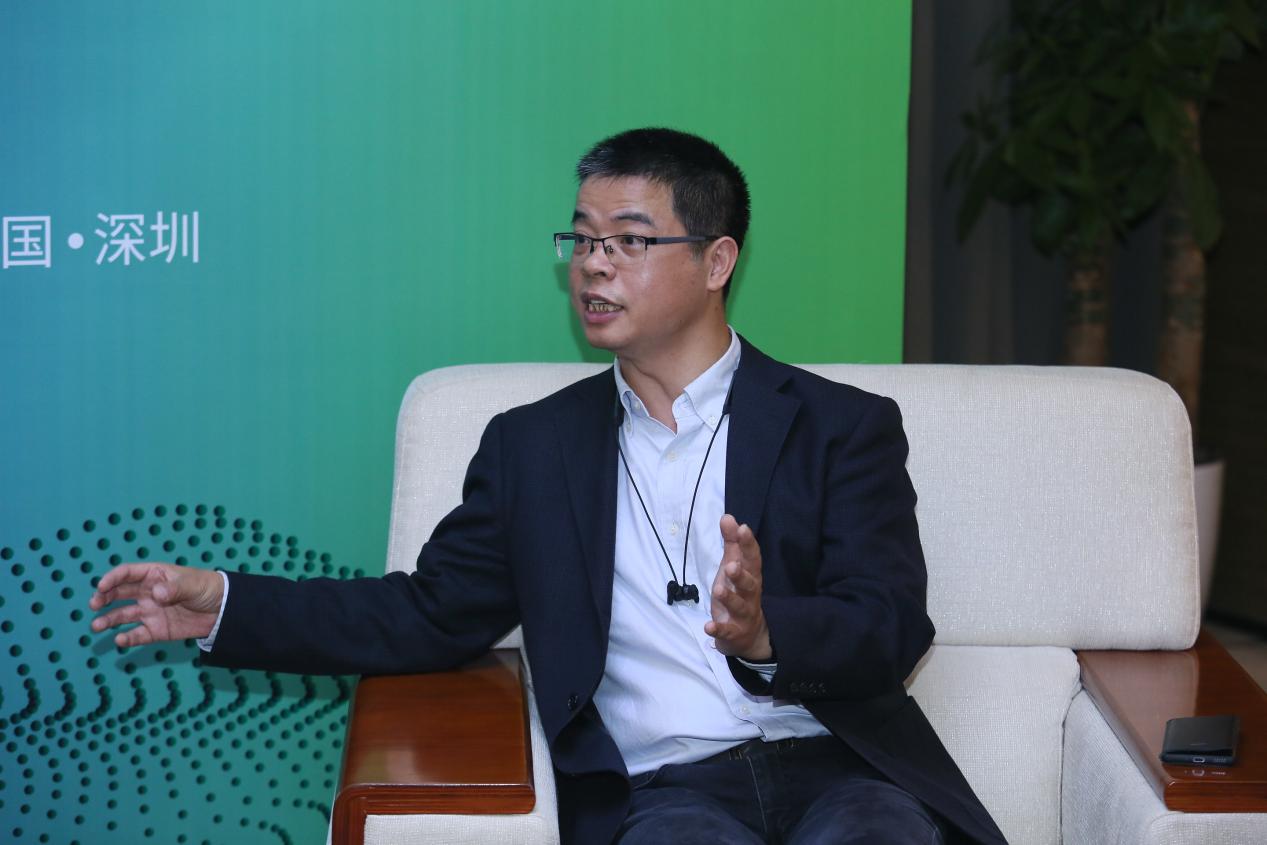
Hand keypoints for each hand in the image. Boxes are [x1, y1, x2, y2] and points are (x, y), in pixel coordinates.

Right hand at [89, 562, 223, 647]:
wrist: (223, 611)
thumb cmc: (208, 588)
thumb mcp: (193, 584)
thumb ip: (175, 588)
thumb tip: (156, 594)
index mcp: (154, 575)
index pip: (128, 573)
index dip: (113, 578)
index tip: (101, 586)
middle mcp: (147, 593)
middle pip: (119, 593)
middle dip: (103, 598)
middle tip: (94, 604)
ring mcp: (150, 612)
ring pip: (123, 615)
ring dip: (108, 620)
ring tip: (96, 626)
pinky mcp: (156, 630)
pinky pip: (138, 635)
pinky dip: (127, 638)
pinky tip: (120, 640)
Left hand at [704, 514, 771, 660]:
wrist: (748, 635)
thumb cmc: (739, 593)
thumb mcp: (734, 566)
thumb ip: (731, 543)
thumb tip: (728, 516)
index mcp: (751, 576)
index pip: (752, 559)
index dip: (748, 544)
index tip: (742, 529)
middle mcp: (750, 595)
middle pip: (750, 584)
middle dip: (741, 575)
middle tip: (730, 566)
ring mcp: (743, 615)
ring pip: (739, 606)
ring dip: (729, 599)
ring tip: (718, 589)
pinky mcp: (734, 632)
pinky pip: (727, 631)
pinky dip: (718, 629)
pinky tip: (708, 626)